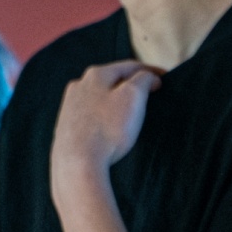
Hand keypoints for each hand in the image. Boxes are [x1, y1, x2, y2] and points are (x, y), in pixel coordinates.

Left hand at [50, 61, 162, 190]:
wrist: (77, 164)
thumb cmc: (107, 130)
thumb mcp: (133, 96)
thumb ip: (144, 79)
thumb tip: (147, 77)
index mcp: (95, 74)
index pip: (129, 67)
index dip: (150, 71)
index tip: (164, 77)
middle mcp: (78, 86)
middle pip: (113, 81)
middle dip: (132, 86)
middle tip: (150, 94)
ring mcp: (70, 107)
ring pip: (100, 99)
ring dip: (117, 103)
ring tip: (132, 114)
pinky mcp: (67, 127)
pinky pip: (91, 117)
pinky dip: (105, 119)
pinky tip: (110, 130)